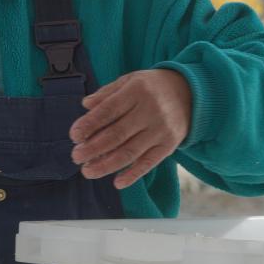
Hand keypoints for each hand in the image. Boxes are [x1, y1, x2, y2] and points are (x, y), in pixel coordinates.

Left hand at [69, 69, 191, 188]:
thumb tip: (86, 105)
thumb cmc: (151, 88)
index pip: (108, 110)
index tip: (74, 136)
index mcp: (136, 91)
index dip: (89, 124)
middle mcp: (150, 111)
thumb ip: (107, 93)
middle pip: (117, 134)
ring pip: (130, 152)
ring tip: (87, 171)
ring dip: (106, 165)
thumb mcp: (129, 81)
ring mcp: (161, 130)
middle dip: (93, 148)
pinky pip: (149, 163)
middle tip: (76, 156)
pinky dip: (133, 174)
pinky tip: (117, 183)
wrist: (190, 93)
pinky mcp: (169, 145)